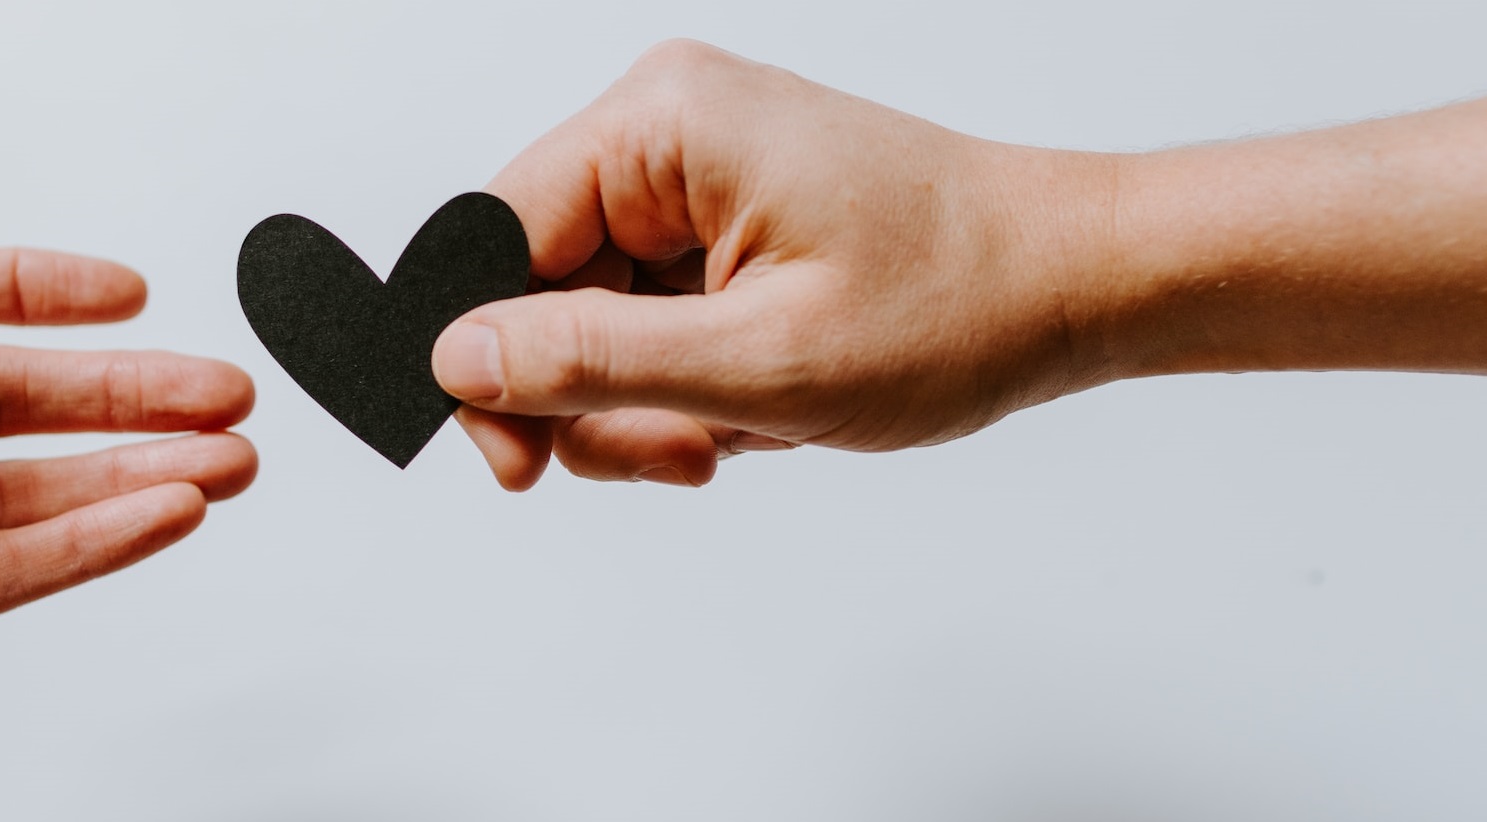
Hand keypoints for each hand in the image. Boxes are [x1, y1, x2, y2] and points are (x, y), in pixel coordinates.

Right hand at [431, 40, 1114, 488]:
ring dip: (645, 403)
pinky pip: (645, 318)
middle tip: (677, 454)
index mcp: (662, 123)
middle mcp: (666, 130)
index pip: (492, 238)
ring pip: (590, 319)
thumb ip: (591, 361)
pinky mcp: (719, 219)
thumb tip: (456, 359)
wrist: (1075, 284)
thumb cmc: (959, 302)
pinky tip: (753, 406)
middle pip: (537, 288)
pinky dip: (684, 384)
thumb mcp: (761, 361)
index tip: (516, 463)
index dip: (487, 361)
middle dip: (593, 398)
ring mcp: (694, 174)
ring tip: (736, 432)